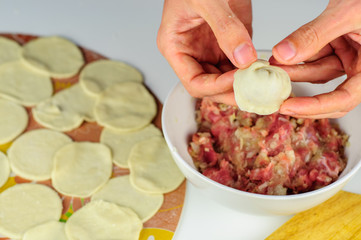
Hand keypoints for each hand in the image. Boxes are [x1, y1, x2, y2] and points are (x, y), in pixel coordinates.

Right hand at [157, 0, 256, 104]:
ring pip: (226, 80)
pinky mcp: (229, 44)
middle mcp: (193, 54)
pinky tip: (265, 70)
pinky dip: (253, 71)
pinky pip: (240, 66)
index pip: (194, 82)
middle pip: (211, 86)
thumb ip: (226, 29)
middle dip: (232, 91)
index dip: (215, 87)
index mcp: (176, 47)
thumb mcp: (207, 0)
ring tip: (263, 85)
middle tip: (255, 92)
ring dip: (245, 84)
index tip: (238, 81)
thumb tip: (244, 58)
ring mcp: (211, 51)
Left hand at [271, 0, 360, 117]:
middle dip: (301, 94)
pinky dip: (298, 57)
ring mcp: (349, 55)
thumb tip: (284, 54)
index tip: (289, 107)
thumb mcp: (345, 13)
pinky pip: (315, 57)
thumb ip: (314, 35)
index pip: (345, 99)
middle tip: (276, 97)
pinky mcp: (338, 45)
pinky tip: (282, 56)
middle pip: (330, 93)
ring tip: (274, 65)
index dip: (315, 106)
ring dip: (294, 70)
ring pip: (317, 72)